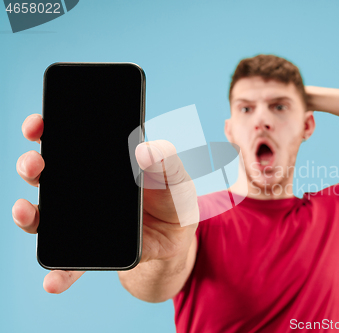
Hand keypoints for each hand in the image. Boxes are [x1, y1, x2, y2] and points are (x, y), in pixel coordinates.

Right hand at [13, 114, 198, 293]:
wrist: (176, 240)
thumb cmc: (175, 200)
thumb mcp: (178, 178)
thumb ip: (168, 162)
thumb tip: (146, 149)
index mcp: (103, 163)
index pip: (67, 141)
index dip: (46, 129)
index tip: (37, 125)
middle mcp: (84, 189)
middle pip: (47, 173)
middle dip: (32, 166)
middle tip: (34, 165)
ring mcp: (82, 219)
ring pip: (45, 214)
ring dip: (29, 214)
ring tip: (26, 212)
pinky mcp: (90, 249)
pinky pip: (69, 261)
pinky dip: (60, 271)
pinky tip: (52, 281)